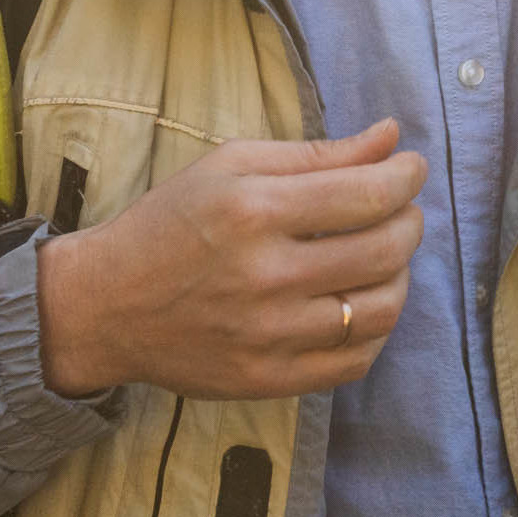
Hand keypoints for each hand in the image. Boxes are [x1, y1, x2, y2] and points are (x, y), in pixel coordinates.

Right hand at [36, 119, 424, 397]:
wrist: (105, 306)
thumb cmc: (171, 223)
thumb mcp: (231, 166)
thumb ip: (317, 153)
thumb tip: (392, 137)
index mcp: (254, 212)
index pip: (366, 195)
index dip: (406, 178)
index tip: (412, 169)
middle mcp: (265, 277)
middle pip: (384, 251)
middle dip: (410, 222)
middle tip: (403, 210)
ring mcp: (269, 336)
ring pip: (381, 310)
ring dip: (401, 277)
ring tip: (386, 257)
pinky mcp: (268, 379)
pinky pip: (355, 361)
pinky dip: (376, 329)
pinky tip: (362, 303)